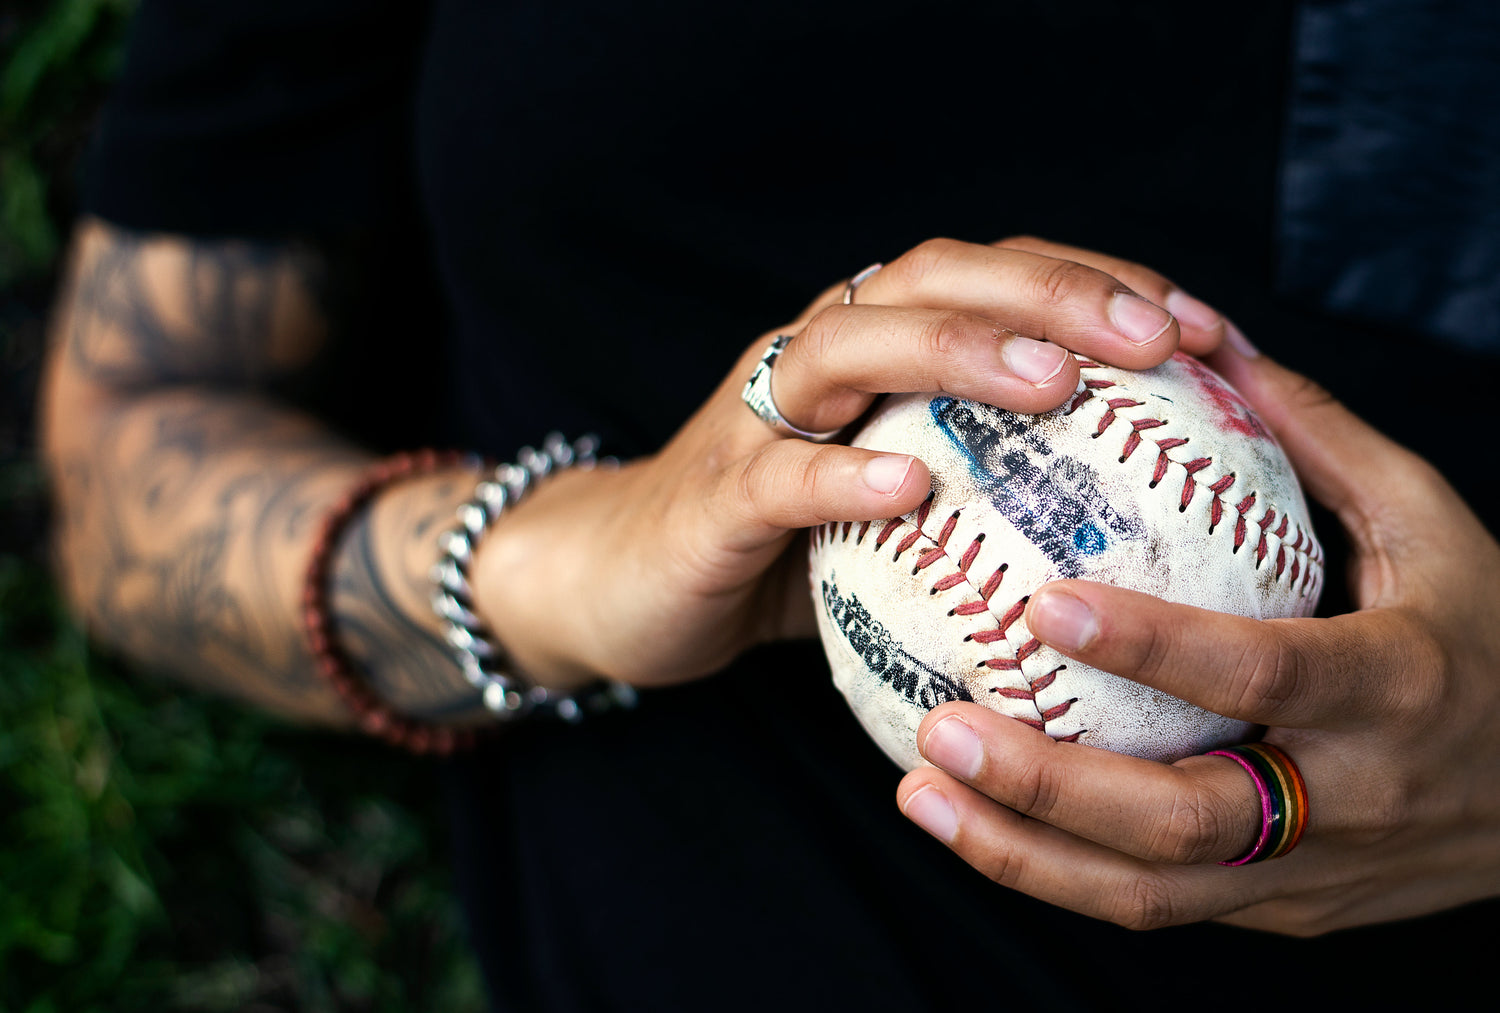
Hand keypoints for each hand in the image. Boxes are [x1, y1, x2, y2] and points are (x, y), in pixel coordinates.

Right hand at [471, 237, 1232, 689]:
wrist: (618, 581)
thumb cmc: (778, 550)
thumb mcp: (891, 511)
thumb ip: (981, 495)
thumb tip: (1137, 529)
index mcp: (872, 350)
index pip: (991, 280)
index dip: (1096, 287)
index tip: (1205, 331)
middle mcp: (816, 357)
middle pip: (928, 280)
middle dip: (1048, 293)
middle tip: (1158, 340)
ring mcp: (757, 417)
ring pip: (849, 346)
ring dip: (954, 350)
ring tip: (1052, 381)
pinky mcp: (712, 494)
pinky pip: (778, 476)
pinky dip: (840, 477)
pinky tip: (909, 489)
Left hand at [896, 334, 1499, 933]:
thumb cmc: (1491, 632)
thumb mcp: (1430, 522)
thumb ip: (1314, 438)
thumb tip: (1203, 336)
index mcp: (1394, 686)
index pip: (1261, 672)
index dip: (1152, 646)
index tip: (1042, 602)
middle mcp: (1351, 798)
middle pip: (1182, 821)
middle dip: (1047, 785)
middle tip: (938, 727)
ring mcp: (1315, 875)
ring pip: (1151, 893)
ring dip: (1021, 852)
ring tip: (917, 791)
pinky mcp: (1285, 914)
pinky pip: (1157, 904)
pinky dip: (1054, 872)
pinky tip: (971, 820)